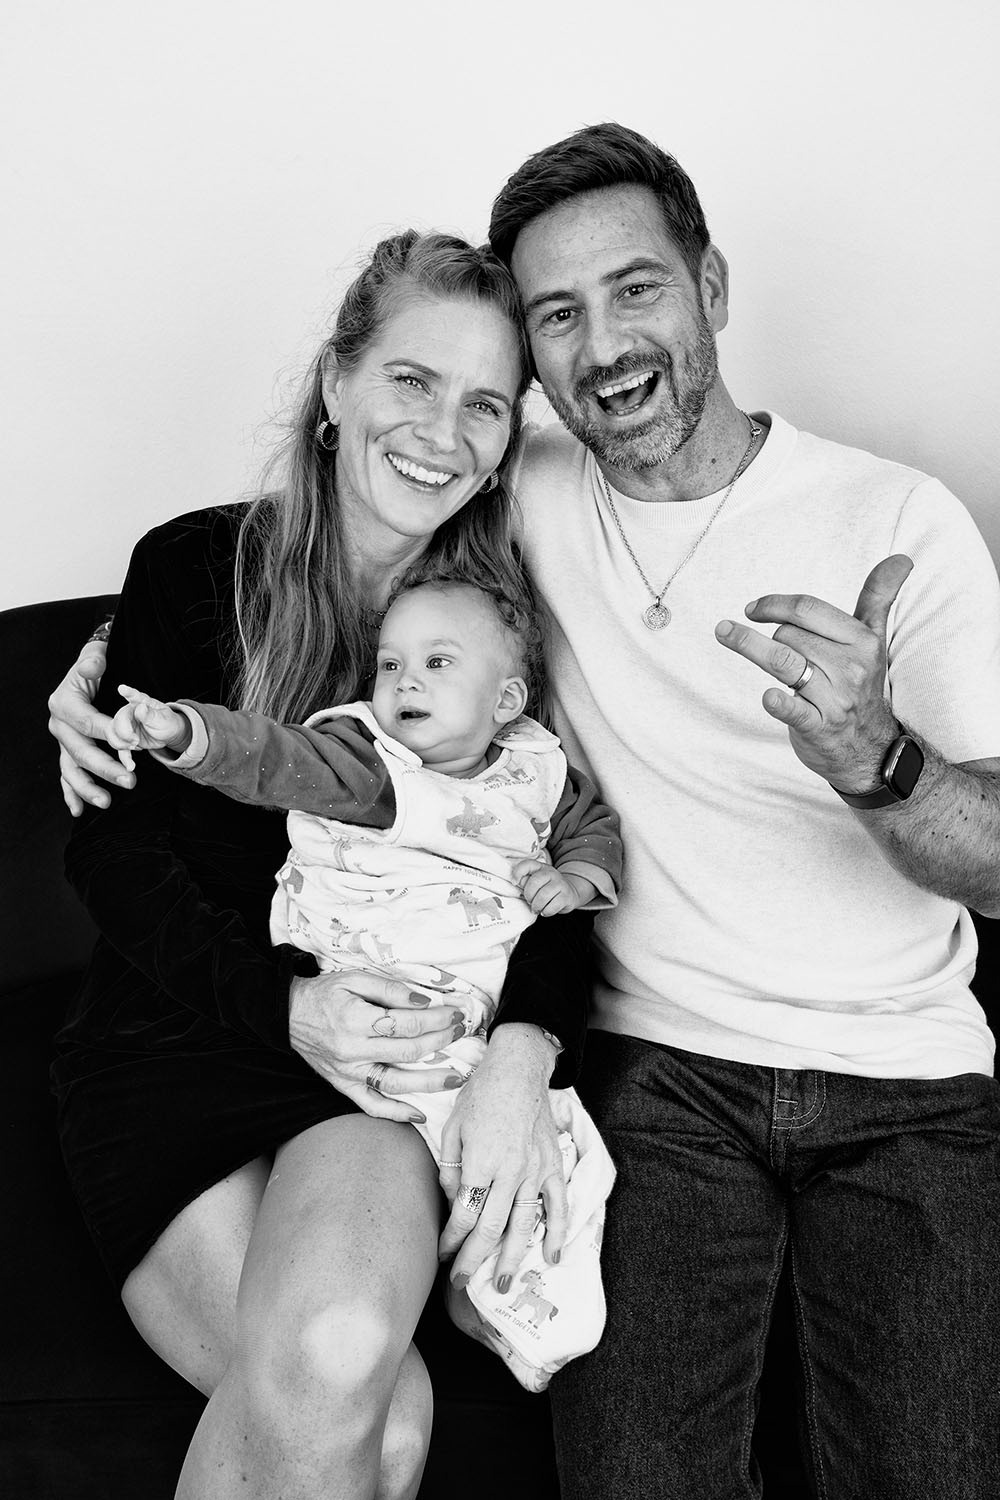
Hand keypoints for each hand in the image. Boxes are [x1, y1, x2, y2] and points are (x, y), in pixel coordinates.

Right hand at [47, 638, 134, 814]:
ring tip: (106, 802)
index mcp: (64, 703)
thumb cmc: (97, 665)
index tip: (134, 745)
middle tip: (130, 781)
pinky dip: (72, 794)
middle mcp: (59, 725)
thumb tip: (93, 666)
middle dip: (105, 768)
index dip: (111, 735)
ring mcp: (62, 742)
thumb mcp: (96, 656)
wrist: (92, 670)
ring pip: (71, 769)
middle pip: (81, 751)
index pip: (88, 723)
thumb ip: (93, 661)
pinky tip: (79, 811)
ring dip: (87, 788)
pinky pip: (67, 777)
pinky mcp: (67, 753)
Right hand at [110, 685, 190, 754]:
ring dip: (121, 744)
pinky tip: (131, 766)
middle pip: (116, 720)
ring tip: (136, 746)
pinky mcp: (124, 739)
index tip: (122, 688)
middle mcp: (129, 713)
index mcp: (140, 703)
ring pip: (112, 734)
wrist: (168, 735)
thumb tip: (141, 708)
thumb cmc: (167, 722)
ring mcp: (125, 726)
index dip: (128, 692)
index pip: (134, 697)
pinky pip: (119, 748)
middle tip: (135, 741)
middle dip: (123, 733)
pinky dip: (124, 758)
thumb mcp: (164, 719)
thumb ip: (151, 715)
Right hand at [288, 970, 469, 1123]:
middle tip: (462, 1032)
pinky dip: (395, 1113)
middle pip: (406, 1051)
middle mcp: (352, 1050)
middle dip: (440, 1042)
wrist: (288, 1015)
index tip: (456, 1013)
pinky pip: (371, 1105)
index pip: (406, 1023)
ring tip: (456, 1077)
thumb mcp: (355, 978)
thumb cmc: (324, 994)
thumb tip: (425, 1002)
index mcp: (355, 1019)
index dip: (436, 1019)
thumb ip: (391, 990)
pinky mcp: (343, 1085)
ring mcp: (348, 1072)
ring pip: (395, 1083)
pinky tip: (419, 1115)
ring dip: (429, 1082)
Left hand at [437, 1023, 567, 1290]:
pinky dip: (557, 1233)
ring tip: (502, 1284)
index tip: (442, 1254)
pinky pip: (558, 1205)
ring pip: (524, 1224)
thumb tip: (454, 1201)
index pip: (464, 1214)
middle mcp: (510, 1171)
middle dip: (475, 1260)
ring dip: (512, 1257)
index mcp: (481, 1161)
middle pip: (491, 1227)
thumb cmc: (481, 1095)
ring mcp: (535, 1170)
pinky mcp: (553, 1165)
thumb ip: (451, 1168)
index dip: (451, 1239)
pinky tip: (551, 1258)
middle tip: (462, 1283)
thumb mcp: (453, 1126)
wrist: (519, 1068)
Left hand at [512, 858, 594, 915]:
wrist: (569, 893)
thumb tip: (516, 882)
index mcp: (541, 867)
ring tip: (536, 908)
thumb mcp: (536, 881)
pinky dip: (546, 912)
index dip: (518, 873)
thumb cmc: (547, 889)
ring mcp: (560, 884)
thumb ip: (526, 880)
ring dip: (536, 906)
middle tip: (530, 901)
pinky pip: (552, 906)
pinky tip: (545, 911)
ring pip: (543, 896)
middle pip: (534, 882)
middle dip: (528, 895)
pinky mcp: (566, 896)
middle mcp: (551, 873)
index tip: (514, 882)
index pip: (528, 864)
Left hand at [714, 554, 912, 790]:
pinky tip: (768, 697)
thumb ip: (879, 598)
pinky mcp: (819, 727)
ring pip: (784, 662)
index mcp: (863, 641)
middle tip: (766, 643)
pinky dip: (778, 702)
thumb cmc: (861, 686)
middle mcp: (851, 668)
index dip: (775, 604)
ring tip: (724, 632)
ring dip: (749, 646)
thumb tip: (901, 558)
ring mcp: (835, 699)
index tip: (753, 608)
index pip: (809, 610)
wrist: (870, 748)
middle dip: (770, 634)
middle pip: (791, 635)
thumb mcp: (874, 641)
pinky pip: (793, 710)